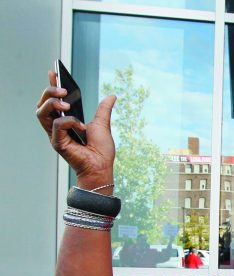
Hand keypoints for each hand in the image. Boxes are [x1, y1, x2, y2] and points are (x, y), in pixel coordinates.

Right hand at [35, 70, 116, 188]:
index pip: (53, 100)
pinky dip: (68, 122)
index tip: (53, 71)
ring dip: (52, 104)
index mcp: (65, 121)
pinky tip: (80, 126)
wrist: (103, 167)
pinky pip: (56, 125)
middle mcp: (57, 127)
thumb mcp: (102, 124)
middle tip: (63, 89)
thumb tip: (112, 96)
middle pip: (42, 104)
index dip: (51, 85)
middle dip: (49, 92)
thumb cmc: (101, 150)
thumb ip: (103, 109)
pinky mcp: (57, 142)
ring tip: (66, 104)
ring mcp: (55, 134)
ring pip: (41, 112)